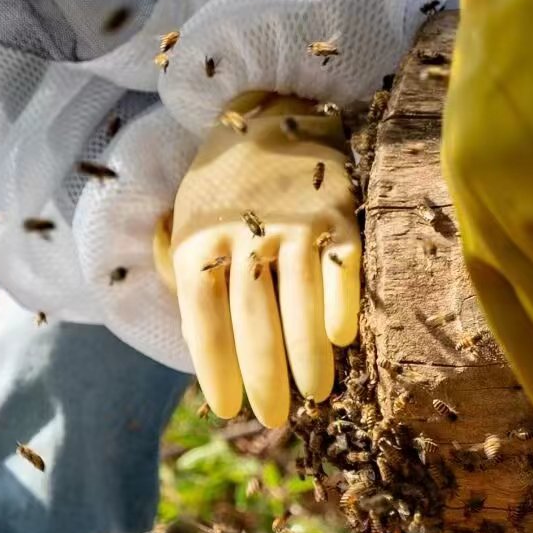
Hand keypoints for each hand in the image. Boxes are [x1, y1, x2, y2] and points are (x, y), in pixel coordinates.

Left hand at [154, 93, 358, 425]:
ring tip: (313, 394)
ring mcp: (293, 222)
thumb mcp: (191, 226)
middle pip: (252, 317)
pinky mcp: (337, 213)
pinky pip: (341, 267)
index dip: (215, 368)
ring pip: (299, 300)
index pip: (203, 317)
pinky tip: (340, 340)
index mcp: (198, 240)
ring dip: (306, 354)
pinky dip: (340, 305)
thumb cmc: (226, 191)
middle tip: (272, 417)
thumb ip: (195, 283)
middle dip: (262, 375)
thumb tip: (203, 354)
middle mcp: (244, 232)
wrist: (270, 115)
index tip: (227, 408)